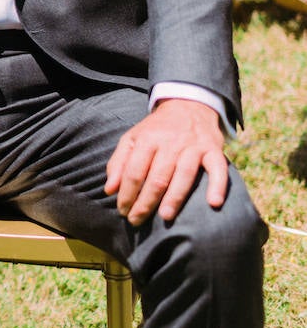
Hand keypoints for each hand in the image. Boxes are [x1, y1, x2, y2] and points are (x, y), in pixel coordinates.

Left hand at [104, 98, 227, 226]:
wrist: (188, 105)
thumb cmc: (156, 130)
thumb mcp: (133, 138)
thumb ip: (119, 163)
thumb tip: (109, 190)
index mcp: (147, 139)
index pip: (134, 171)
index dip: (127, 193)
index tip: (122, 211)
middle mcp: (170, 142)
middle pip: (157, 176)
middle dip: (146, 201)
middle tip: (137, 221)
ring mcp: (193, 146)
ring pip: (184, 175)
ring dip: (175, 197)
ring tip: (164, 217)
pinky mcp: (213, 150)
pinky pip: (218, 169)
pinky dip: (217, 185)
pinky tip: (213, 203)